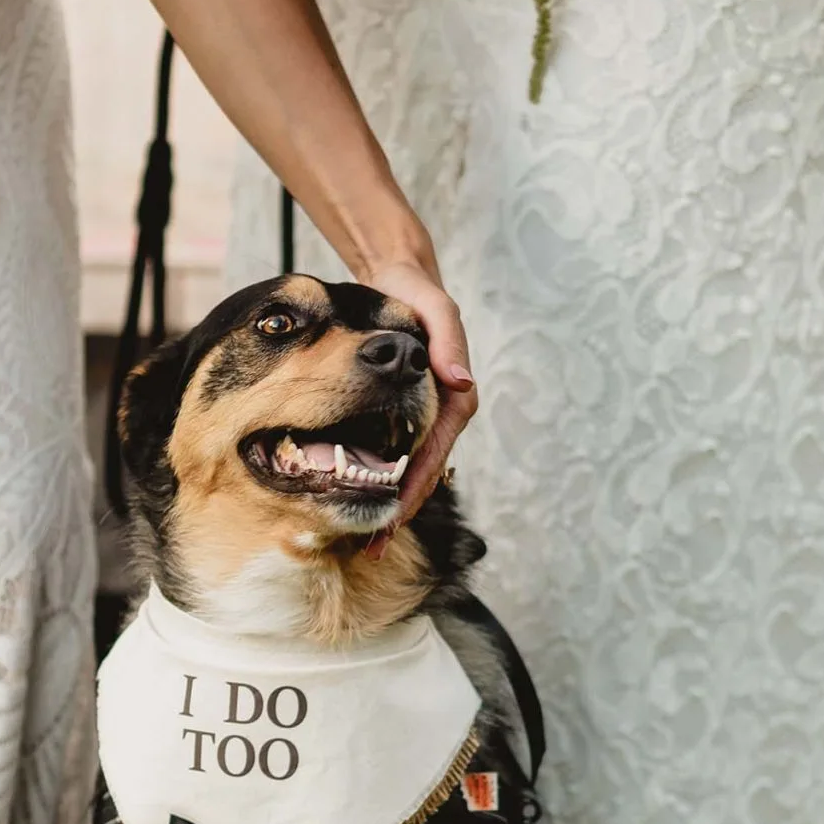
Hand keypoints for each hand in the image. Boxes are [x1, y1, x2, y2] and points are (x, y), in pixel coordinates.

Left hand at [365, 255, 478, 524]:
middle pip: (424, 473)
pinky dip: (384, 480)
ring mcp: (426, 415)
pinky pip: (398, 454)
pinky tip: (362, 500)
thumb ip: (449, 339)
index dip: (414, 489)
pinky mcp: (407, 412)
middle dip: (401, 511)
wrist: (402, 277)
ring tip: (367, 539)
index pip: (433, 453)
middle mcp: (443, 412)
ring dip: (392, 504)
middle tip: (374, 546)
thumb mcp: (436, 307)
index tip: (393, 518)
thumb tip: (461, 379)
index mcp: (452, 397)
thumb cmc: (417, 292)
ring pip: (411, 470)